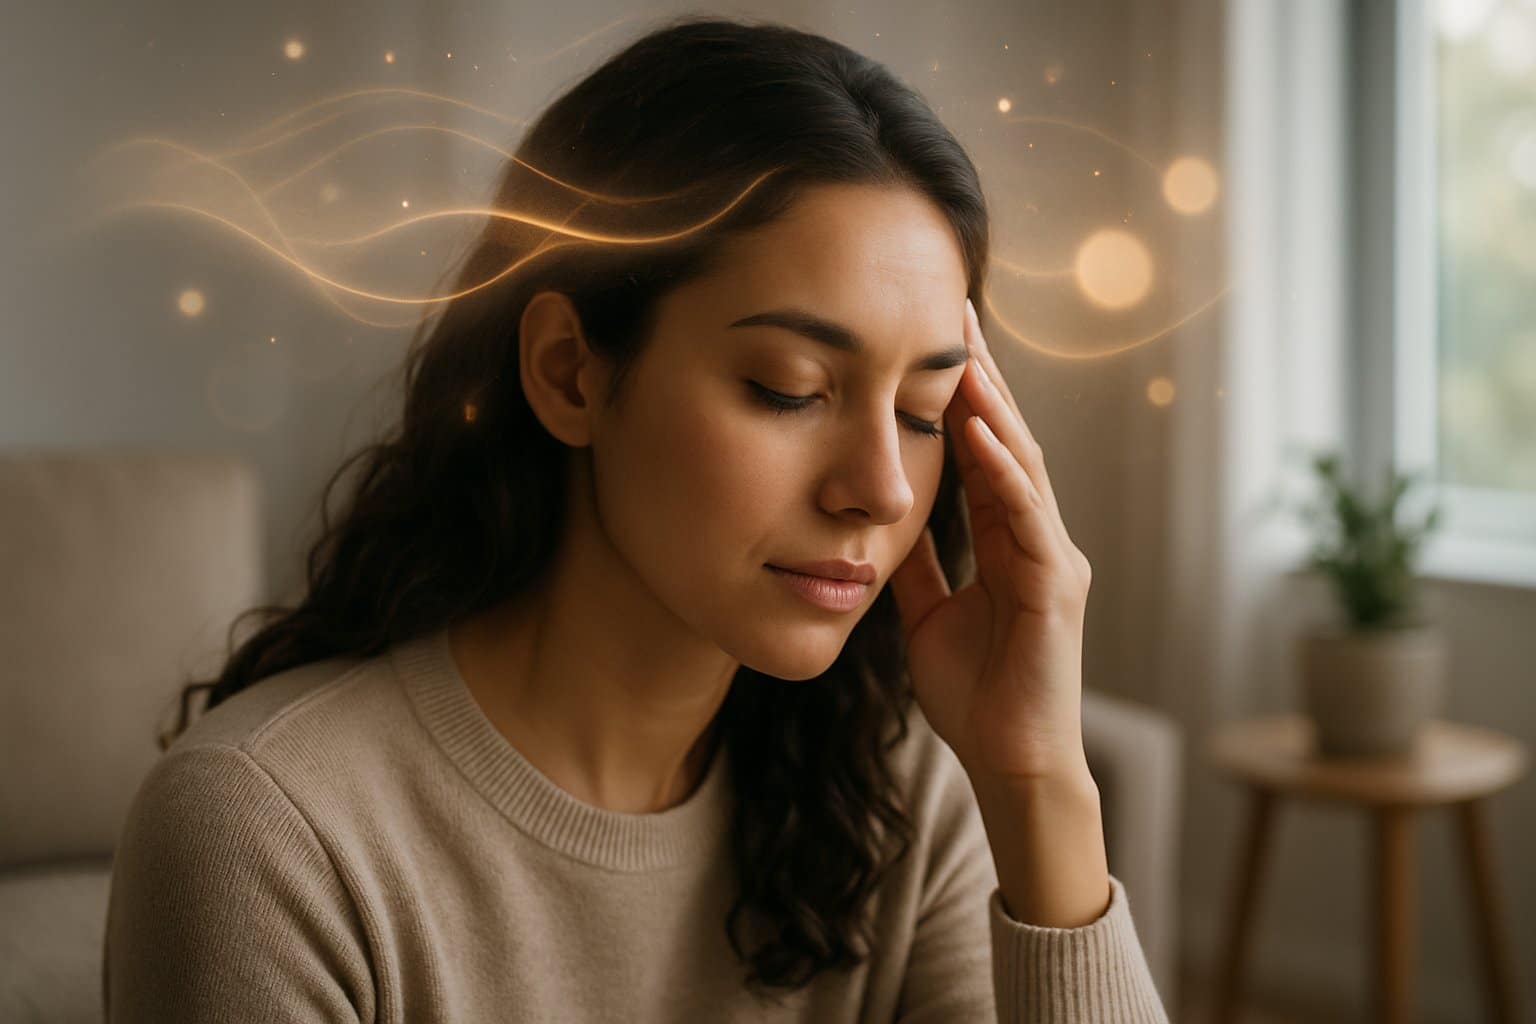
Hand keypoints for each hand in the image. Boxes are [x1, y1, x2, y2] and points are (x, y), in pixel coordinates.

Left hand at [886, 298, 1094, 781]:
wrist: (1008, 762)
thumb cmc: (976, 695)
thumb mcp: (926, 616)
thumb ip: (916, 566)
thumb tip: (883, 525)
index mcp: (1008, 541)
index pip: (982, 452)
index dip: (959, 396)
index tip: (930, 340)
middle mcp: (1037, 538)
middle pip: (1008, 440)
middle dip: (981, 377)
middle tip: (954, 312)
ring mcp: (1052, 558)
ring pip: (1022, 464)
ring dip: (992, 406)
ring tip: (964, 351)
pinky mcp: (1055, 586)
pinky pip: (1027, 515)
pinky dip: (1003, 470)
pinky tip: (980, 429)